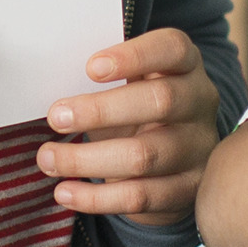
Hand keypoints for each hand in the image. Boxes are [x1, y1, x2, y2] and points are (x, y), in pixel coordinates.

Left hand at [38, 28, 219, 224]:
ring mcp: (198, 148)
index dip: (134, 56)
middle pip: (161, 101)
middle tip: (55, 116)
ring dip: (88, 159)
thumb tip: (48, 88)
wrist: (173, 158)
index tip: (90, 68)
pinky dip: (97, 197)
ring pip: (145, 155)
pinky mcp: (188, 189)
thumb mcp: (127, 83)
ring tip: (47, 158)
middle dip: (102, 110)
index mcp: (184, 65)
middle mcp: (199, 102)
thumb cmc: (136, 108)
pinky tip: (64, 191)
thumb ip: (100, 77)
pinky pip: (141, 196)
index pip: (172, 49)